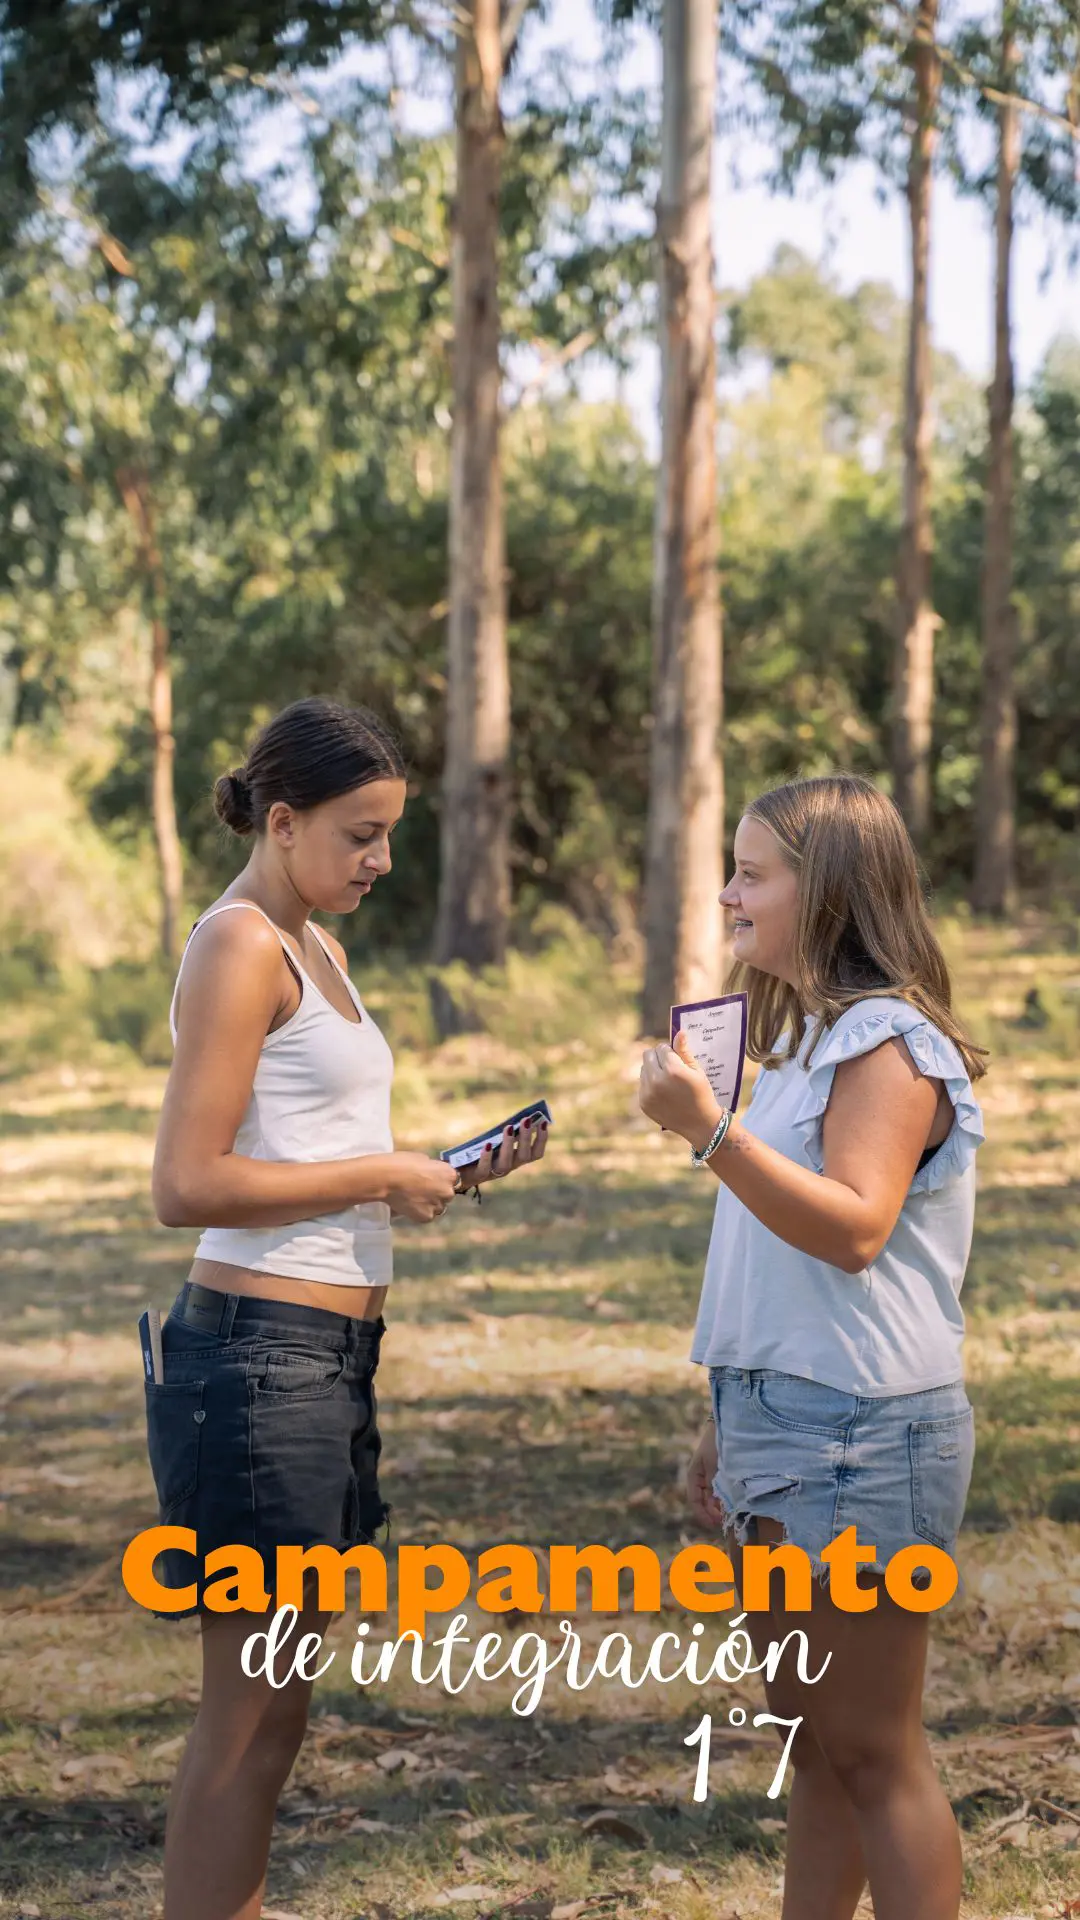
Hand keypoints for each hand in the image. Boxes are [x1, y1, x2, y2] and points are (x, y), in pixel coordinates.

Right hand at [384, 1153, 459, 1222]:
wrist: (387, 1179)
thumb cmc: (403, 1163)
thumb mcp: (423, 1159)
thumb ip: (433, 1168)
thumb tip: (432, 1173)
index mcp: (449, 1174)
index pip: (453, 1179)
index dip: (442, 1180)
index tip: (433, 1181)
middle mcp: (448, 1191)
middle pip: (447, 1194)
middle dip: (438, 1193)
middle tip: (423, 1191)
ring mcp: (438, 1206)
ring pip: (438, 1207)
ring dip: (430, 1204)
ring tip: (415, 1200)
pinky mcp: (427, 1217)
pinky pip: (427, 1215)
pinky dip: (420, 1212)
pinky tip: (410, 1206)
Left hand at [457, 1114, 549, 1192]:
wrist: (460, 1168)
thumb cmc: (480, 1149)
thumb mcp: (496, 1139)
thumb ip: (507, 1132)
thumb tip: (518, 1116)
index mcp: (516, 1158)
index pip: (535, 1153)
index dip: (542, 1139)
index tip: (544, 1123)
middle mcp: (509, 1167)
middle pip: (523, 1156)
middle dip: (526, 1138)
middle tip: (526, 1120)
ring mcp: (494, 1172)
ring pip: (506, 1163)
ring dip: (508, 1144)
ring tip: (508, 1128)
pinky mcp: (478, 1175)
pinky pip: (485, 1168)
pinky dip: (487, 1156)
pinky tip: (488, 1144)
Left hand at [638, 1031, 721, 1145]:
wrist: (699, 1124)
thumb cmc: (702, 1093)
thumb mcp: (697, 1071)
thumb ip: (684, 1051)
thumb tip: (679, 1032)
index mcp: (673, 1070)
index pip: (662, 1048)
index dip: (671, 1051)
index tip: (678, 1058)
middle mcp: (657, 1081)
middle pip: (648, 1055)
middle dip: (658, 1057)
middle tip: (670, 1066)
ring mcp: (648, 1093)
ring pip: (643, 1068)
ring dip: (653, 1069)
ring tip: (668, 1081)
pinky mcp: (643, 1102)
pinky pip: (642, 1084)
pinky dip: (651, 1084)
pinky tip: (664, 1092)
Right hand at [687, 1423, 726, 1532]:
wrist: (727, 1426)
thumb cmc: (716, 1443)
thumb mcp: (714, 1464)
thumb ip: (714, 1484)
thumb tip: (718, 1505)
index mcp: (694, 1476)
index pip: (695, 1501)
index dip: (703, 1515)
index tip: (714, 1524)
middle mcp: (701, 1479)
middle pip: (705, 1503)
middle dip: (713, 1513)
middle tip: (726, 1520)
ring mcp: (711, 1477)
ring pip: (714, 1499)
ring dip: (720, 1507)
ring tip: (731, 1512)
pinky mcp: (722, 1475)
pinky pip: (721, 1491)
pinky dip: (726, 1498)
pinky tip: (734, 1502)